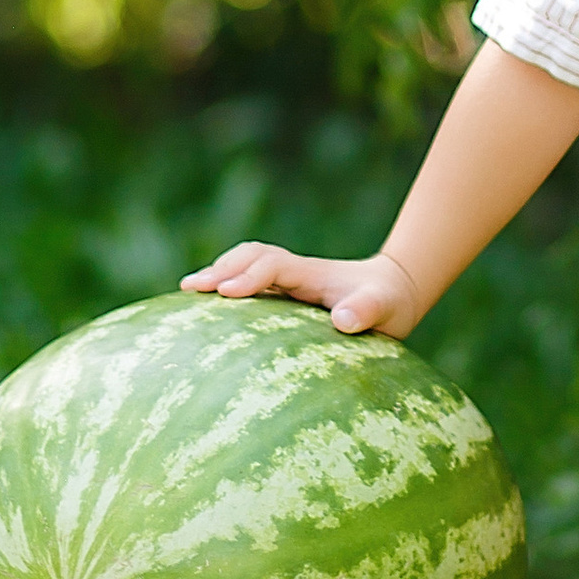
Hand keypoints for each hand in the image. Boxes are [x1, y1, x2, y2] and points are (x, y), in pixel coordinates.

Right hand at [180, 240, 424, 339]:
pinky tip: (204, 308)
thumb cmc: (387, 302)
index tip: (226, 294)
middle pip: (250, 256)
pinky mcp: (283, 292)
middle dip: (220, 268)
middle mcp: (294, 271)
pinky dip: (224, 286)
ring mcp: (287, 280)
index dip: (250, 276)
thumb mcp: (385, 308)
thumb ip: (366, 311)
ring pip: (244, 265)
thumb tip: (343, 321)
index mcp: (311, 273)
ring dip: (217, 273)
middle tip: (190, 288)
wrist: (391, 290)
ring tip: (187, 292)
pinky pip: (248, 283)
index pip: (273, 264)